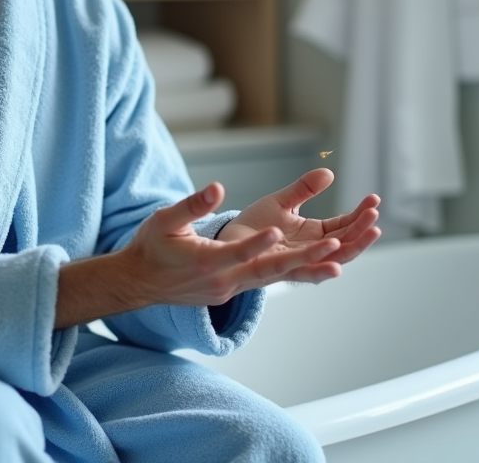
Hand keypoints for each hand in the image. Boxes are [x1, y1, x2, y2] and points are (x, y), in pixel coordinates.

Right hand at [113, 181, 348, 308]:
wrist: (139, 283)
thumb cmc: (151, 247)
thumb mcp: (164, 220)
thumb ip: (193, 205)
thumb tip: (217, 188)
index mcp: (205, 262)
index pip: (237, 253)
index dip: (257, 243)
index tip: (278, 231)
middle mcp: (223, 282)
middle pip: (268, 270)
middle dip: (304, 259)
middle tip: (334, 247)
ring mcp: (230, 289)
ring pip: (273, 277)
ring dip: (306, 267)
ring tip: (339, 256)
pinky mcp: (233, 290)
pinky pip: (266, 280)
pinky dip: (291, 271)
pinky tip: (317, 262)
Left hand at [218, 168, 380, 283]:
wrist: (226, 242)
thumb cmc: (254, 226)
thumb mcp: (282, 202)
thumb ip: (304, 190)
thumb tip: (328, 172)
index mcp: (314, 234)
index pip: (345, 225)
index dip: (360, 215)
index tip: (374, 200)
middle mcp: (311, 250)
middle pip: (345, 243)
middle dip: (363, 230)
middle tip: (375, 215)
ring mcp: (298, 262)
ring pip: (332, 259)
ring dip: (352, 248)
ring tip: (370, 233)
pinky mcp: (281, 270)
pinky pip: (305, 273)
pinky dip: (321, 269)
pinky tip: (336, 264)